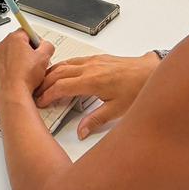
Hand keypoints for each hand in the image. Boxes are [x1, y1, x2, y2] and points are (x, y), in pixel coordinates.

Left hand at [0, 32, 55, 104]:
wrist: (13, 94)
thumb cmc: (25, 77)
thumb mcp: (44, 57)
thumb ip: (48, 46)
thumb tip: (46, 45)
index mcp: (14, 39)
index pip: (27, 32)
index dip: (36, 41)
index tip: (39, 49)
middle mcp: (2, 46)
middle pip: (18, 43)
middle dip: (27, 50)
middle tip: (35, 62)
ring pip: (10, 54)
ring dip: (18, 60)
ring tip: (26, 71)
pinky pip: (3, 65)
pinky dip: (9, 69)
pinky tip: (18, 77)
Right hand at [36, 52, 159, 138]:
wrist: (151, 71)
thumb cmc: (137, 88)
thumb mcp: (117, 110)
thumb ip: (96, 120)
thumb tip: (81, 131)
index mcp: (92, 81)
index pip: (61, 87)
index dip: (48, 95)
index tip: (41, 102)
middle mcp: (90, 68)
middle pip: (59, 73)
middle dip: (45, 83)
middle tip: (37, 94)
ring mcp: (94, 61)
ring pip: (66, 64)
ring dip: (52, 72)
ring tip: (44, 83)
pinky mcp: (99, 58)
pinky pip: (75, 60)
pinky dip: (64, 66)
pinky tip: (63, 72)